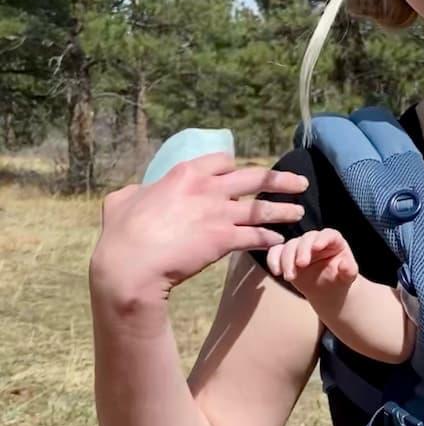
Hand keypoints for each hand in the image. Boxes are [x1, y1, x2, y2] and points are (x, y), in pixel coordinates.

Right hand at [91, 153, 308, 303]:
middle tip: (299, 182)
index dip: (236, 166)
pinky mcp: (224, 240)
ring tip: (300, 212)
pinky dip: (269, 238)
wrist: (131, 265)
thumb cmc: (122, 234)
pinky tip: (278, 240)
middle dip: (280, 179)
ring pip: (262, 208)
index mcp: (184, 174)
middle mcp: (207, 189)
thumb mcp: (121, 201)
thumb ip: (136, 192)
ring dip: (284, 209)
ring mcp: (218, 214)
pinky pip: (256, 237)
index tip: (245, 171)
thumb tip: (135, 191)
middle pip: (255, 178)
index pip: (222, 161)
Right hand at [266, 229, 358, 296]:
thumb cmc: (340, 279)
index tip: (317, 247)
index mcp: (334, 240)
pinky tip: (276, 272)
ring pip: (289, 246)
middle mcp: (315, 240)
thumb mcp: (348, 276)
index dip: (322, 239)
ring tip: (290, 277)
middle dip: (301, 251)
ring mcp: (299, 246)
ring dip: (287, 260)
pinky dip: (273, 260)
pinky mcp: (286, 255)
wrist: (327, 290)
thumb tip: (345, 265)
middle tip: (301, 265)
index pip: (328, 235)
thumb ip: (349, 270)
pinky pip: (276, 252)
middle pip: (306, 239)